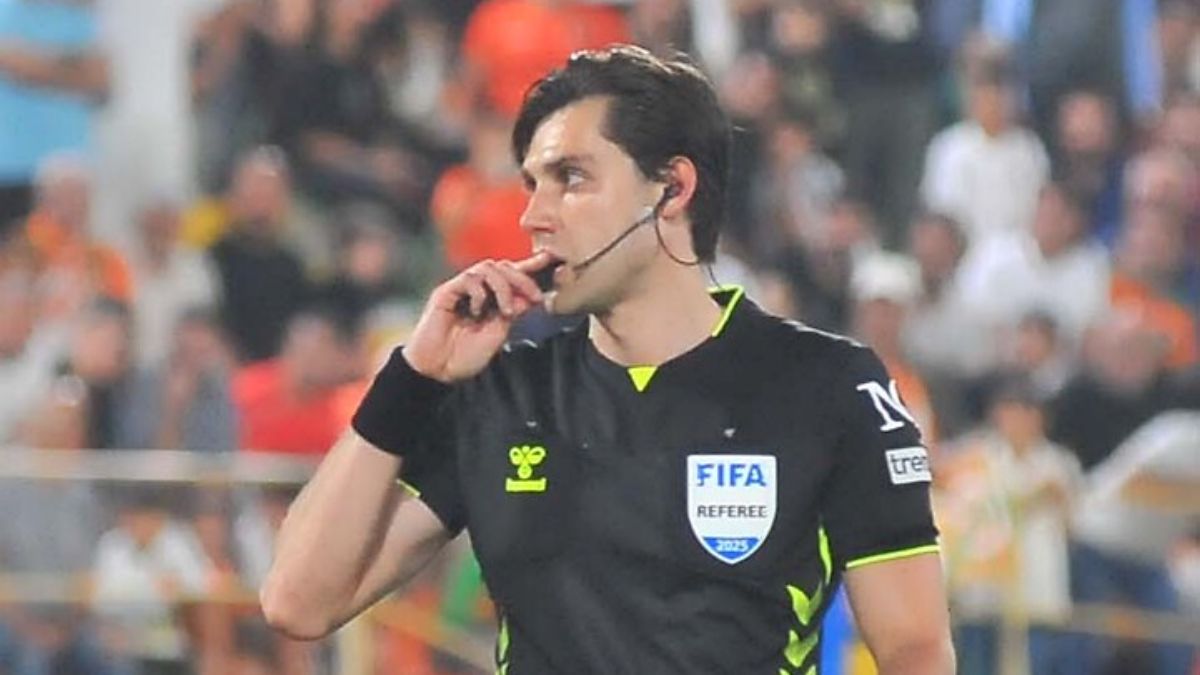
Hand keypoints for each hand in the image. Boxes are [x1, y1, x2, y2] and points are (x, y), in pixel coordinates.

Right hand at [403, 253, 551, 382]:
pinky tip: (478, 311)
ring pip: (488, 268)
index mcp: (492, 299)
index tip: (550, 259)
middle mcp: (477, 290)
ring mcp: (461, 289)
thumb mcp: (497, 334)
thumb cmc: (465, 356)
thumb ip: (511, 314)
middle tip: (534, 299)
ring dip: (503, 287)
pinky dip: (480, 293)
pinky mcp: (446, 292)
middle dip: (523, 279)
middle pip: (503, 266)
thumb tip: (528, 296)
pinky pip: (469, 279)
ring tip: (505, 311)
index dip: (530, 266)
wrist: (438, 370)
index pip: (512, 276)